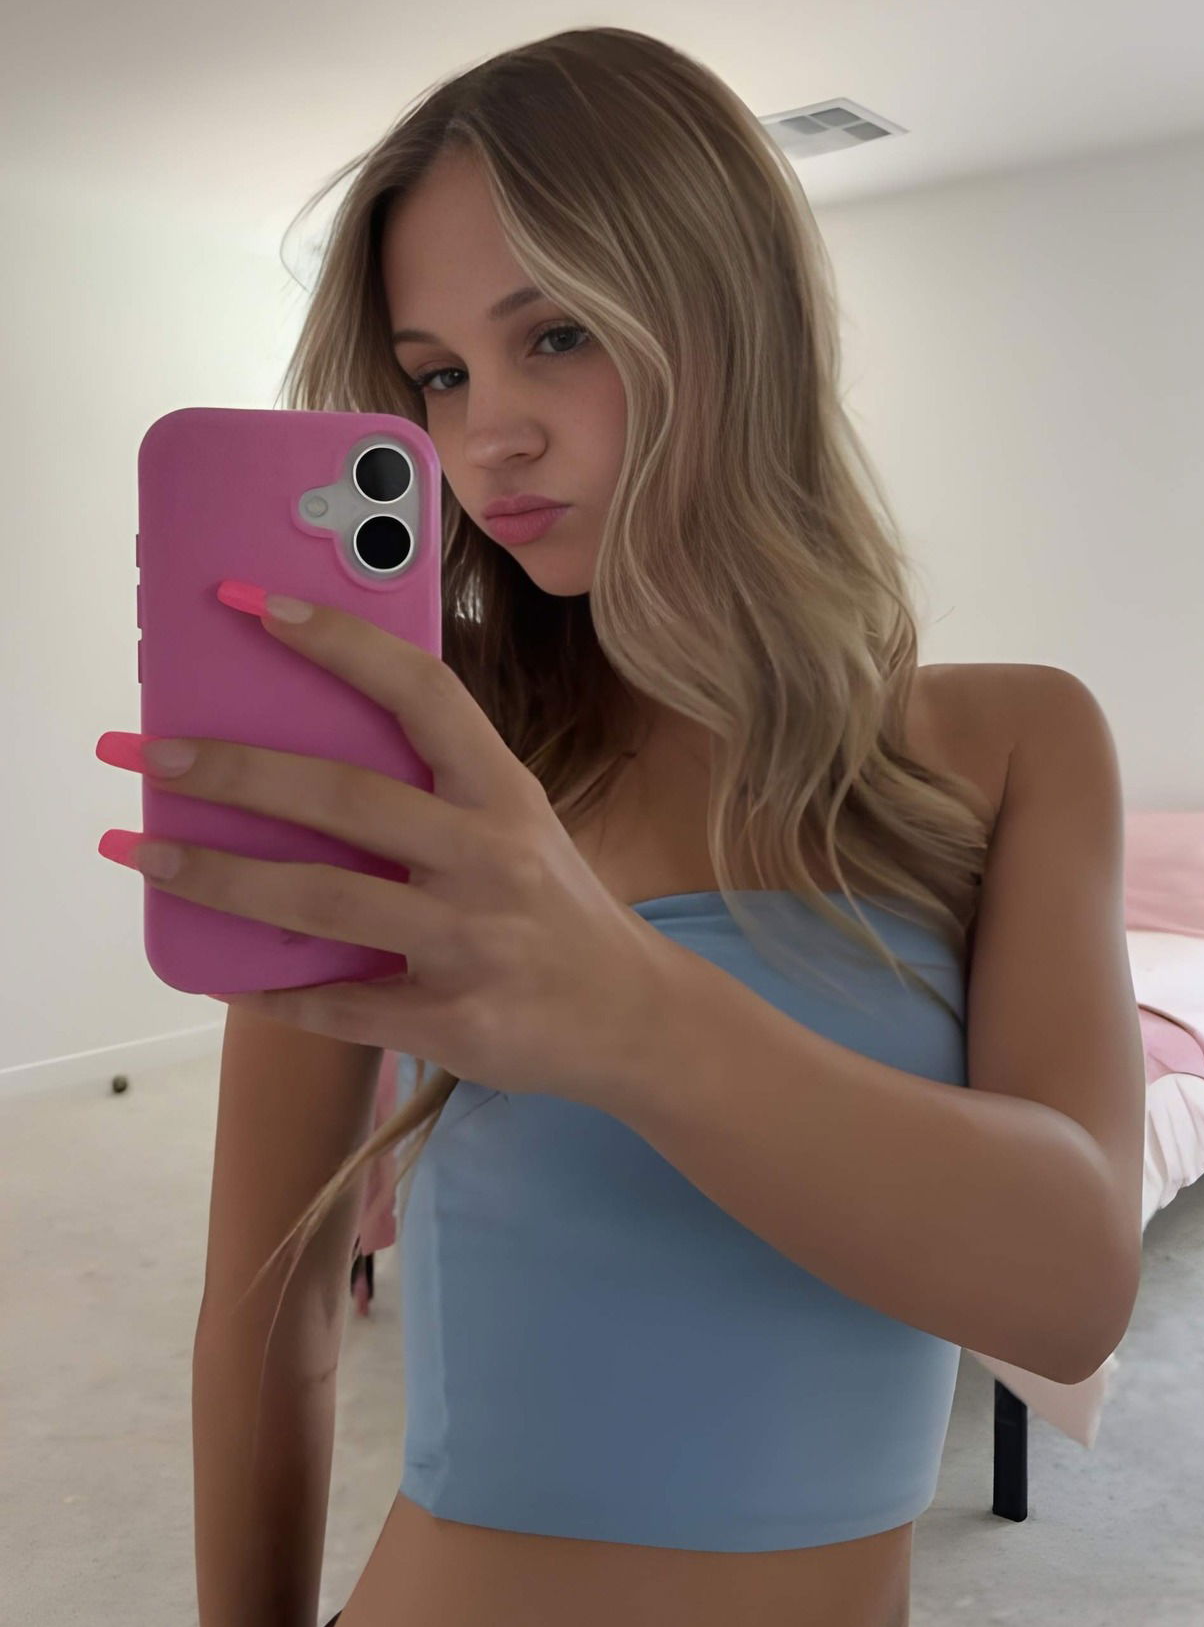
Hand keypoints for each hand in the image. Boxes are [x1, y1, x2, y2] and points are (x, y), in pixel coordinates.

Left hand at [95, 581, 669, 1101]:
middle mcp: (492, 859)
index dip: (336, 641)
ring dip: (220, 878)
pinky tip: (215, 970)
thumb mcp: (516, 828)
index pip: (420, 693)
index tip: (251, 603)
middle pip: (344, 798)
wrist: (634, 1018)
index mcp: (506, 794)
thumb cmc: (555, 908)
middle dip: (233, 771)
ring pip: (321, 903)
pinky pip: (338, 1005)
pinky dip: (269, 989)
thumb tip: (299, 759)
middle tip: (149, 754)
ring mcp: (473, 944)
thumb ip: (433, 791)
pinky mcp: (455, 1023)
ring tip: (145, 855)